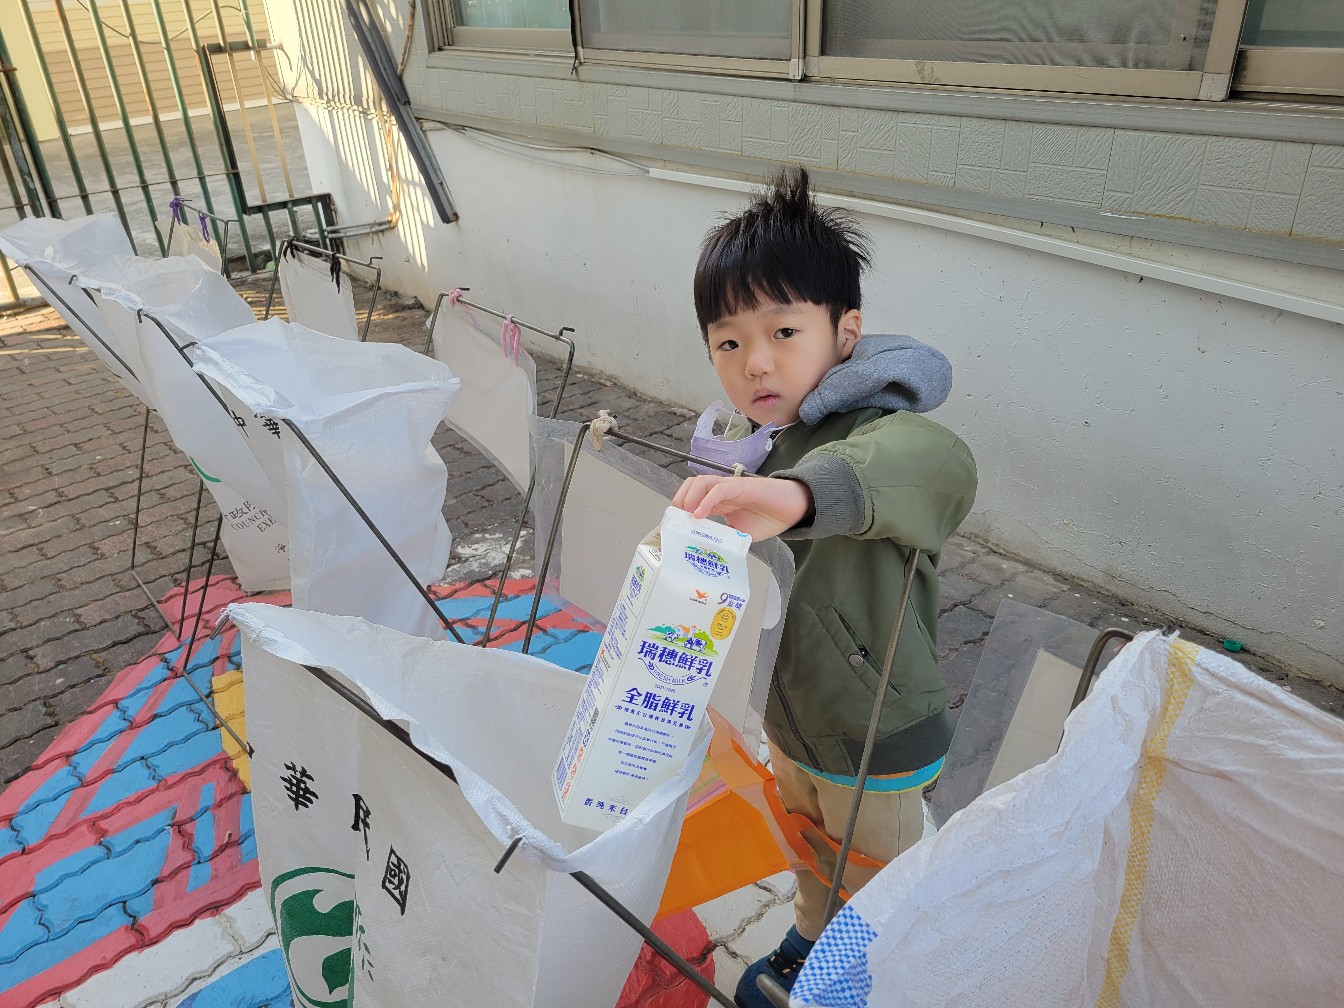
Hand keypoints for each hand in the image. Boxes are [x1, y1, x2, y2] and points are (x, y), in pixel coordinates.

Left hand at [672, 475, 811, 540]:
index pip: (692, 498)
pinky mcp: (742, 486)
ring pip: (702, 482)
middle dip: (680, 499)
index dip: (680, 508)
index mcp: (719, 502)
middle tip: (677, 519)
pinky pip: (719, 488)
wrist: (793, 509)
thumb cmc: (769, 519)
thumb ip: (725, 538)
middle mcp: (721, 491)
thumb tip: (708, 550)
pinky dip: (706, 500)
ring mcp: (731, 487)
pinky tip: (699, 514)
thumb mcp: (741, 535)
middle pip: (692, 484)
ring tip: (686, 516)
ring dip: (689, 497)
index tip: (674, 525)